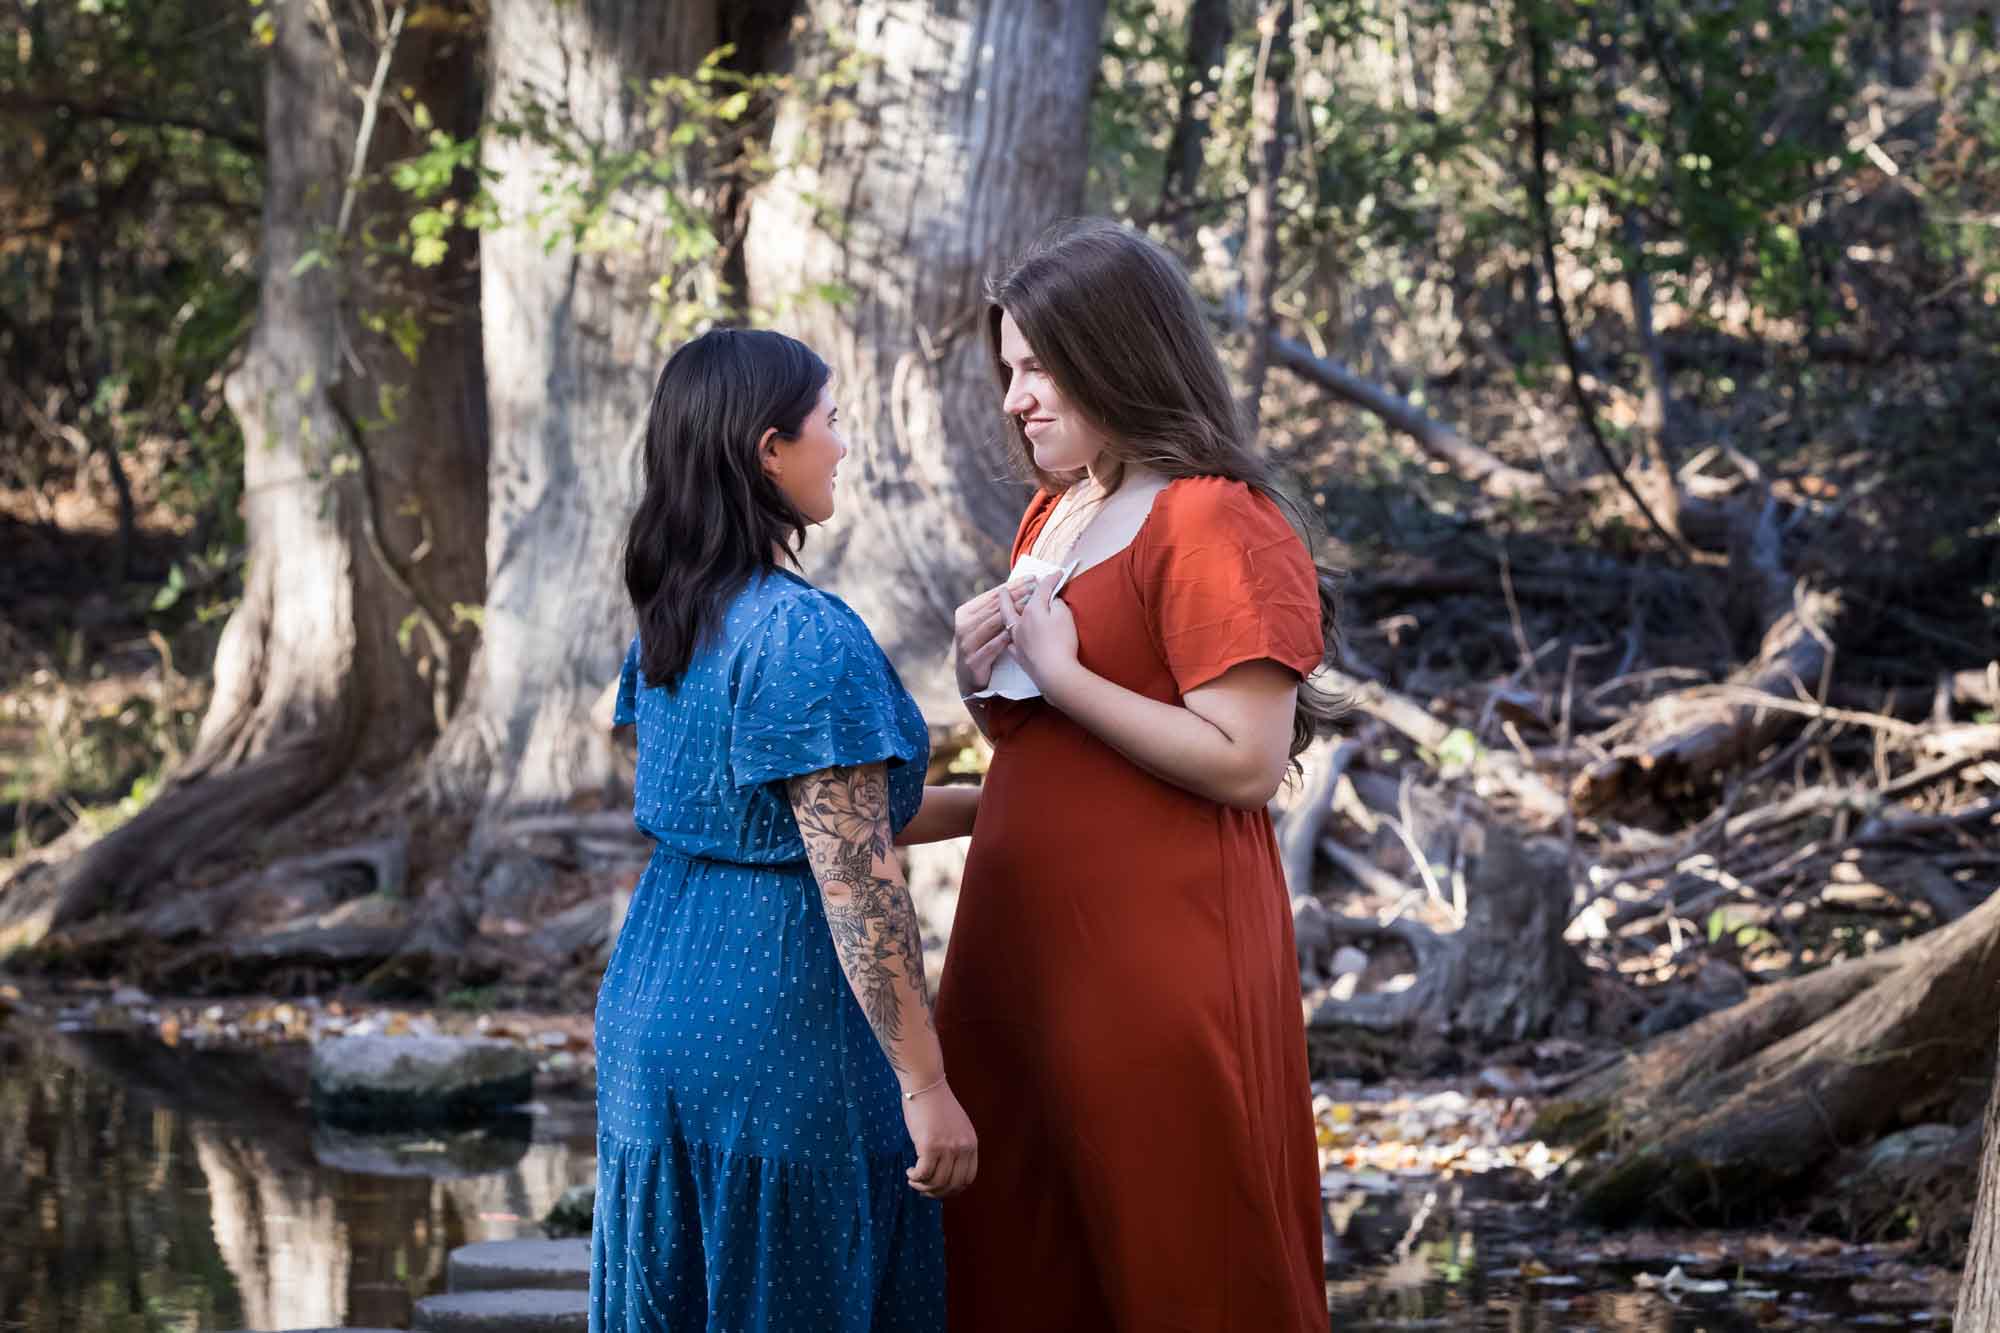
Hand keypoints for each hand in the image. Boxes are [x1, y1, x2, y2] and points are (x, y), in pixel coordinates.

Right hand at [903, 1082, 977, 1197]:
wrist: (925, 1084)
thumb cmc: (935, 1104)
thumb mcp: (956, 1127)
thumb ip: (956, 1147)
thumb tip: (946, 1172)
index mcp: (972, 1143)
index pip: (967, 1179)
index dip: (952, 1189)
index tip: (939, 1188)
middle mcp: (963, 1148)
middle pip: (952, 1185)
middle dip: (936, 1192)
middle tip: (923, 1188)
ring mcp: (948, 1148)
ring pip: (937, 1182)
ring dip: (923, 1186)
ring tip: (913, 1179)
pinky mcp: (930, 1146)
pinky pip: (923, 1174)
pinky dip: (915, 1177)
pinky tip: (910, 1171)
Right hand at [952, 580, 1035, 695]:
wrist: (970, 679)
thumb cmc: (983, 646)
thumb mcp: (985, 625)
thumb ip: (995, 609)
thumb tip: (1019, 588)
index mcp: (965, 612)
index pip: (992, 596)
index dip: (1013, 587)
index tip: (1031, 579)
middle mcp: (964, 625)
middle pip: (994, 608)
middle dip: (1016, 596)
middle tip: (1035, 587)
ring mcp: (967, 643)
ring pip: (993, 624)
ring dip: (1013, 613)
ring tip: (1032, 605)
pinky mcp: (973, 661)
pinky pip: (991, 647)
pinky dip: (1004, 639)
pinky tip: (1019, 632)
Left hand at [998, 575, 1077, 690]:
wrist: (1055, 673)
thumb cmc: (1062, 642)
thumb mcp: (1064, 615)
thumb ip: (1057, 604)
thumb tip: (1051, 600)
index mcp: (1032, 610)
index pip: (1041, 589)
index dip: (1051, 579)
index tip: (1058, 573)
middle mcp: (1020, 623)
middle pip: (1011, 605)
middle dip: (1008, 595)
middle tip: (1004, 589)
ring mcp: (1017, 640)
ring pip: (1006, 623)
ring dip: (1004, 614)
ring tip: (1002, 610)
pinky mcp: (1020, 656)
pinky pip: (1010, 644)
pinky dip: (1009, 638)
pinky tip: (1009, 639)